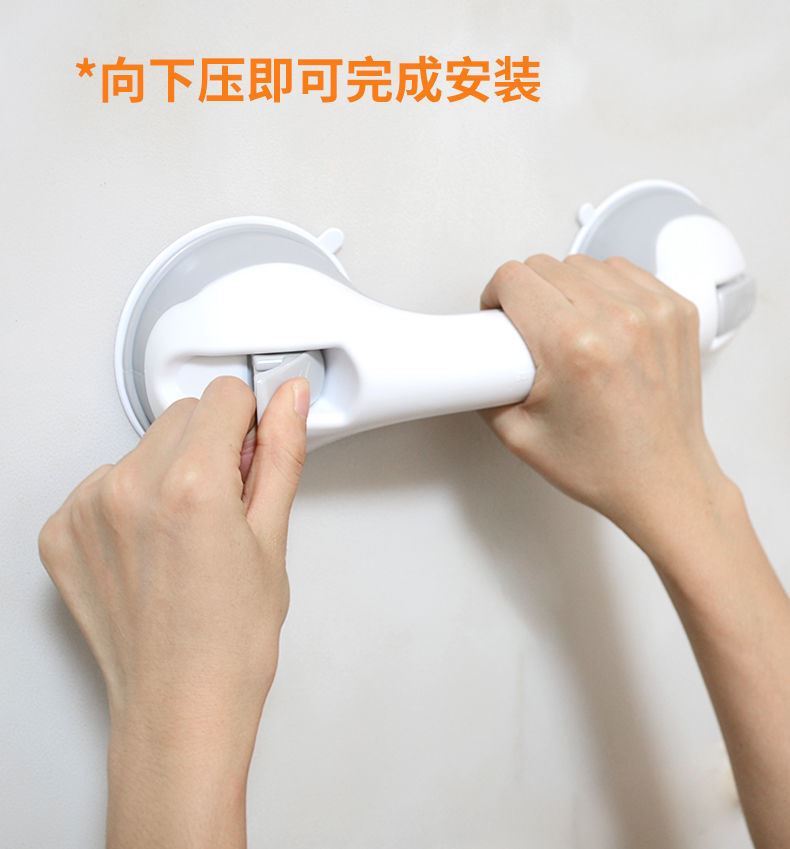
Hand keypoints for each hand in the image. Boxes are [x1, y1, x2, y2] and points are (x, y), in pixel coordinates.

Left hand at [38, 375, 309, 848]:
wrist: (179, 708)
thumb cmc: (231, 641)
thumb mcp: (273, 538)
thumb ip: (281, 453)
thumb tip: (290, 399)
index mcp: (192, 485)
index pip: (226, 395)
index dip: (251, 427)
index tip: (252, 461)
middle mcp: (129, 488)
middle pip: (183, 415)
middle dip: (211, 446)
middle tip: (226, 509)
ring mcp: (87, 510)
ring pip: (143, 446)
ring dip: (169, 471)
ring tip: (187, 536)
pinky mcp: (61, 532)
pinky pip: (105, 482)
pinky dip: (130, 501)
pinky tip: (153, 548)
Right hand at [480, 254, 731, 557]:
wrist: (663, 481)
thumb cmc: (603, 465)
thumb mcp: (517, 435)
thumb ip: (484, 387)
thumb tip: (476, 358)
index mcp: (571, 346)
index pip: (515, 278)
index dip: (496, 294)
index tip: (500, 312)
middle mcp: (616, 320)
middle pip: (547, 266)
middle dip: (528, 293)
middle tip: (531, 329)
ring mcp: (652, 311)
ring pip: (585, 263)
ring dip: (568, 287)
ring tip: (569, 326)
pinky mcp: (676, 311)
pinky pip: (625, 272)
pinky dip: (607, 288)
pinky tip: (603, 320)